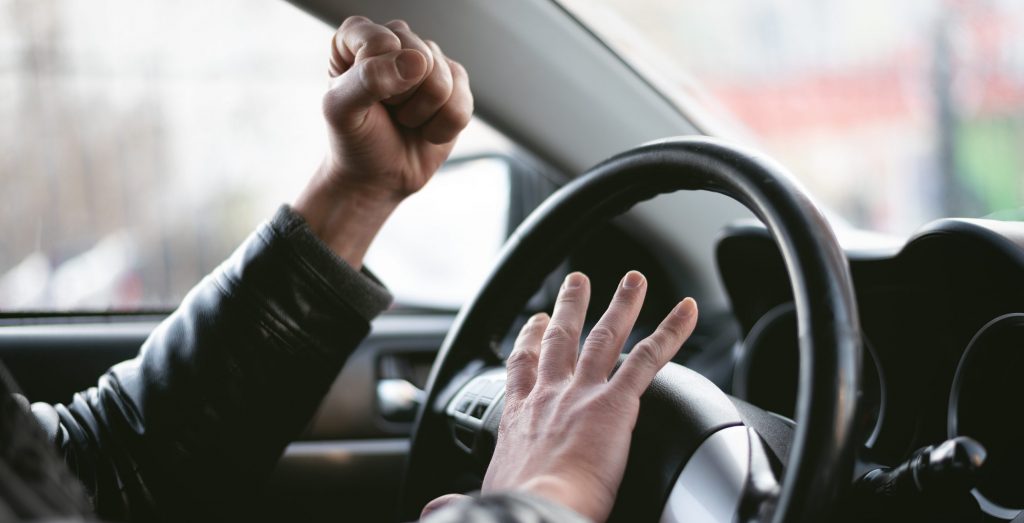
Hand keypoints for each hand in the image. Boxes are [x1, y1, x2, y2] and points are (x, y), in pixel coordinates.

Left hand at [294, 16, 472, 267]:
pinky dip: (443, 128)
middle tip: (388, 111)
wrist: (378, 176)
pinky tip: (426, 129)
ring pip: (444, 81)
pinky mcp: (456, 85)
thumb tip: (417, 61)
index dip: (377, 78)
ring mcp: (430, 61)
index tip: (365, 97)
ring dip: (422, 114)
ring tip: (405, 120)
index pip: (382, 41)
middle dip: (403, 98)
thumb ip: (368, 79)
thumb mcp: (341, 111)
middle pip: (420, 57)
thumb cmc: (355, 138)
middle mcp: (398, 40)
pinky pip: (463, 104)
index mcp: (359, 36)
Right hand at [483, 271, 697, 521]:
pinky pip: (649, 358)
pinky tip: (688, 312)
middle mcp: (549, 396)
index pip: (522, 368)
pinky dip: (670, 331)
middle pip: (561, 339)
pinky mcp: (616, 403)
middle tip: (578, 282)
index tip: (533, 322)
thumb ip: (462, 499)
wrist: (537, 511)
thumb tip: (438, 511)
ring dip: (622, 304)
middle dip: (570, 307)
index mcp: (519, 418)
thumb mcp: (483, 499)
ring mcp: (582, 394)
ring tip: (634, 280)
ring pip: (605, 337)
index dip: (528, 341)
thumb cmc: (514, 510)